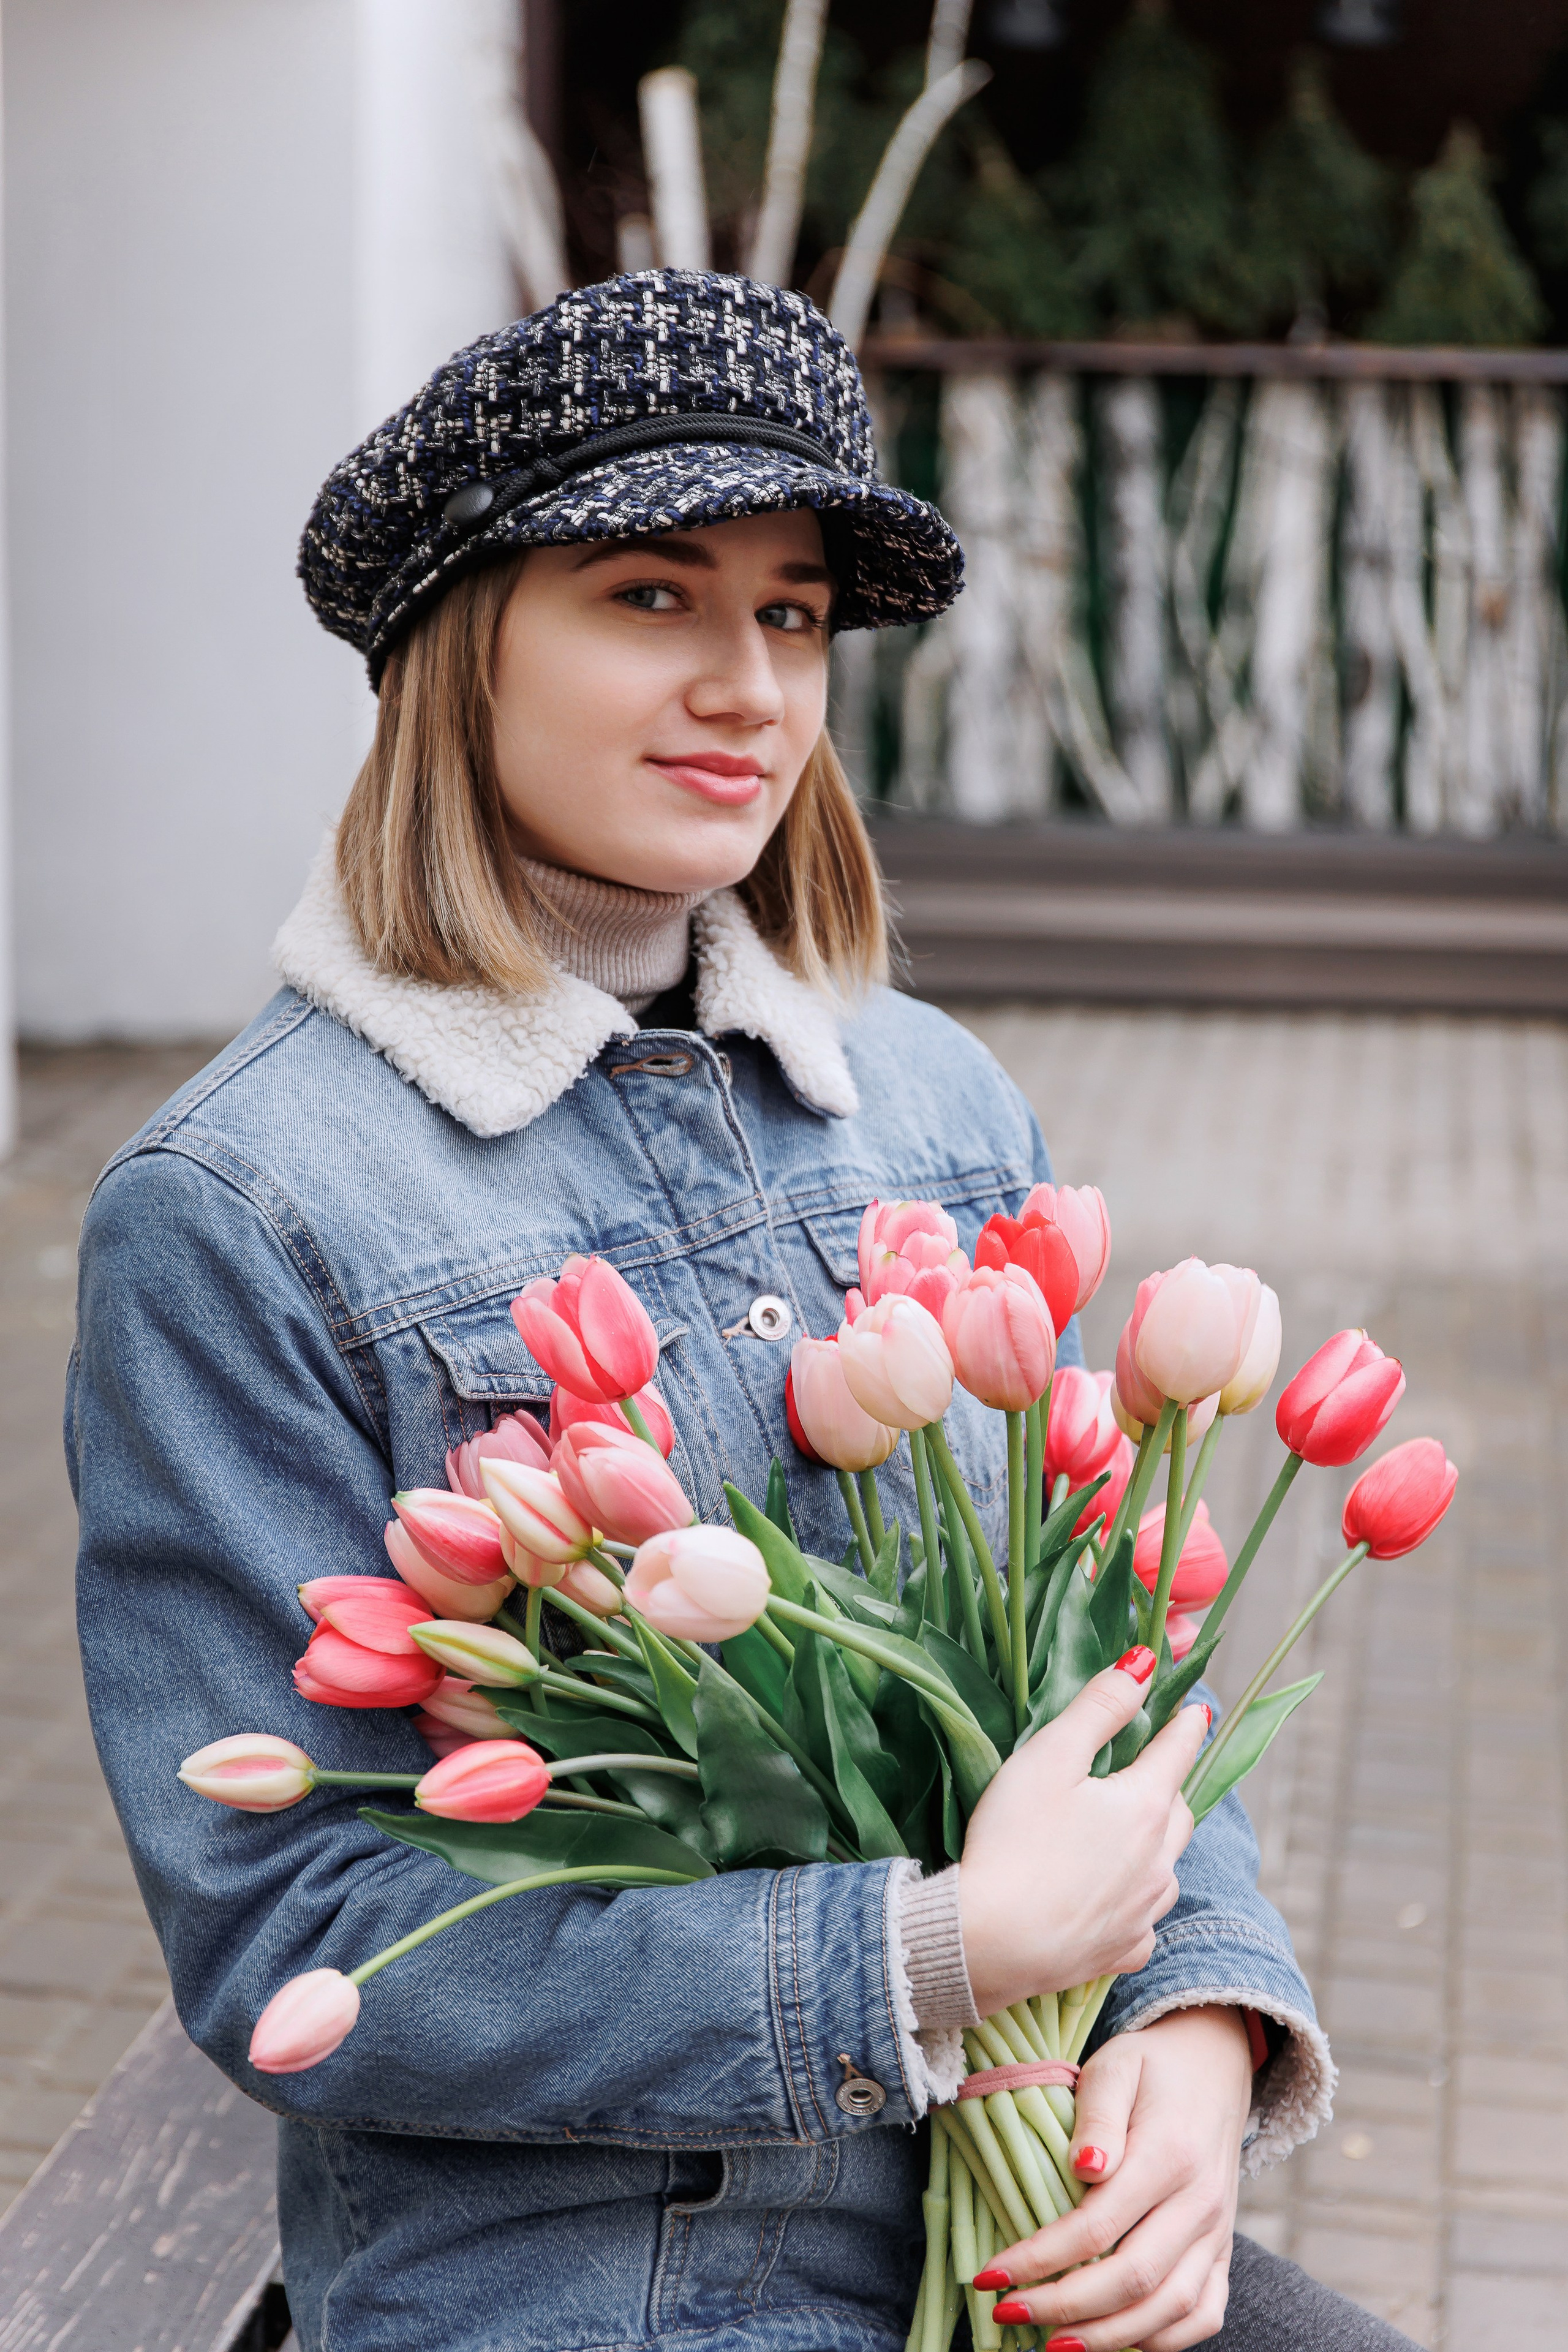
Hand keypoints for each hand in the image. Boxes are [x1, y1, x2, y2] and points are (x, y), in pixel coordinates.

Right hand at [958, 1657, 1207, 2014]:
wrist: (991, 1942)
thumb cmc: (1014, 1839)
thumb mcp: (1050, 1756)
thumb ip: (1099, 1707)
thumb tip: (1144, 1664)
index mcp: (1145, 1807)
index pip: (1177, 1753)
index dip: (1185, 1727)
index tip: (1195, 1712)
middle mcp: (1159, 1862)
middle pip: (1180, 1813)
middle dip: (1171, 1788)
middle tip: (1152, 1773)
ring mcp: (1143, 1912)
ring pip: (1167, 1868)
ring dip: (1157, 1846)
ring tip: (1132, 1836)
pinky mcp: (1121, 1952)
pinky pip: (1144, 1922)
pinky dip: (1136, 1904)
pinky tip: (1116, 1903)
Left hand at [982, 2004, 1253, 2350]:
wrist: (1214, 2064)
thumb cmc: (1151, 2066)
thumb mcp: (1116, 2066)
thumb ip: (1098, 2114)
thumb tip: (1082, 2168)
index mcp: (1169, 2155)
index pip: (1097, 2226)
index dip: (1041, 2259)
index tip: (989, 2275)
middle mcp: (1200, 2202)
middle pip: (1133, 2278)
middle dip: (1065, 2309)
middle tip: (1008, 2313)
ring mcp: (1217, 2232)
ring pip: (1170, 2308)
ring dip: (1109, 2337)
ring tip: (1052, 2344)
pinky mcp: (1223, 2250)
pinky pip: (1203, 2314)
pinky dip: (1162, 2340)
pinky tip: (1115, 2340)